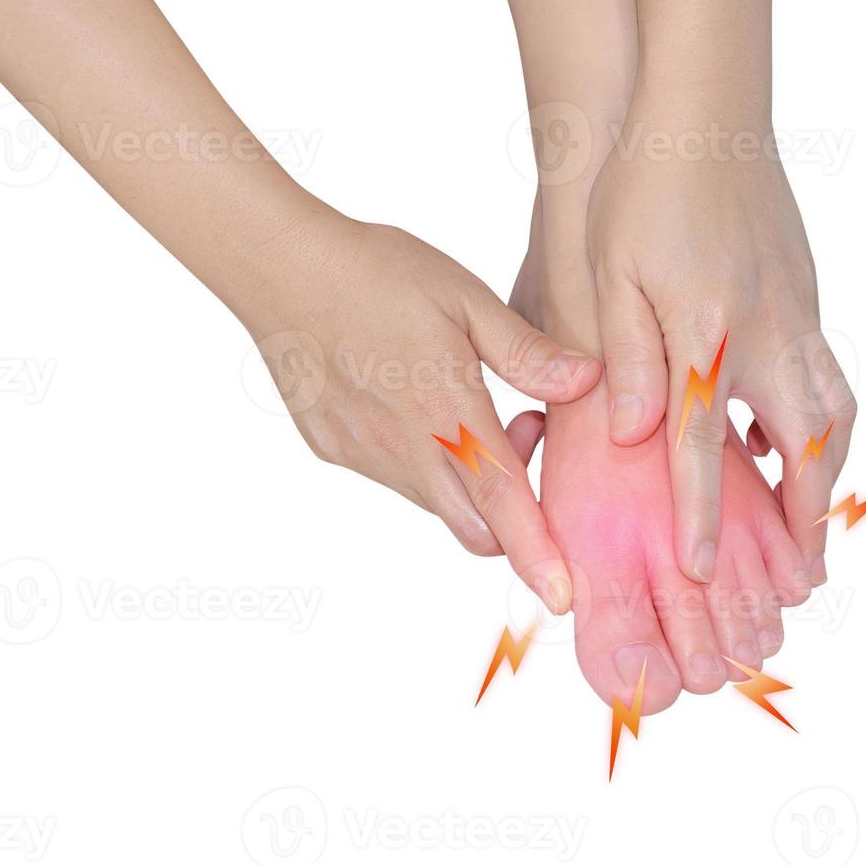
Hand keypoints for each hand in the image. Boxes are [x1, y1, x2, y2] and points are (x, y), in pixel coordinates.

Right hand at [233, 202, 600, 613]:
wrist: (279, 266)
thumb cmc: (377, 271)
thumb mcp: (464, 298)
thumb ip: (526, 352)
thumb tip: (586, 382)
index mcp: (444, 412)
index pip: (502, 502)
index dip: (536, 553)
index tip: (561, 597)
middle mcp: (402, 449)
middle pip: (474, 528)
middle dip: (514, 514)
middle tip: (520, 430)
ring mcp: (363, 455)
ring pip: (436, 503)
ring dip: (469, 479)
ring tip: (469, 401)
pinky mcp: (334, 450)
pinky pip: (395, 477)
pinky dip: (424, 460)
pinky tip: (418, 400)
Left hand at [586, 104, 855, 585]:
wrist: (701, 106)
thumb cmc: (640, 187)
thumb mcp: (608, 272)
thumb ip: (623, 357)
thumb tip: (629, 433)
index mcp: (705, 331)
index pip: (704, 445)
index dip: (701, 514)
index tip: (699, 572)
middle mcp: (764, 330)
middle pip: (803, 444)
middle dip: (805, 517)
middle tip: (803, 575)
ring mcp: (796, 310)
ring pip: (834, 410)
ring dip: (827, 474)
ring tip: (815, 524)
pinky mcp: (805, 290)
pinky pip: (827, 373)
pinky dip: (821, 421)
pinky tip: (786, 439)